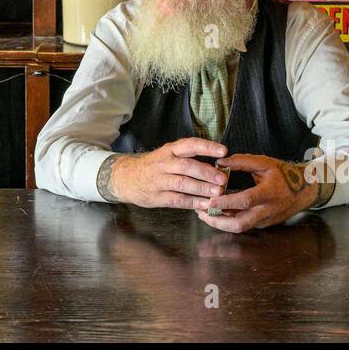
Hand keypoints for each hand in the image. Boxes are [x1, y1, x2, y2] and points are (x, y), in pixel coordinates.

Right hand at [103, 138, 229, 209]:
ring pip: (182, 183)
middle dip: (206, 172)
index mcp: (169, 150)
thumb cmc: (153, 166)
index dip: (207, 147)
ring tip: (218, 193)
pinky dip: (192, 202)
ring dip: (202, 188)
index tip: (223, 151)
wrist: (125, 177)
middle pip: (187, 166)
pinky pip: (177, 200)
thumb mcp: (166, 155)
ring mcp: (159, 181)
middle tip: (223, 179)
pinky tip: (204, 204)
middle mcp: (164, 163)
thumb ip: (187, 158)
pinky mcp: (157, 197)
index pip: (189, 145)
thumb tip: (217, 164)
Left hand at [195, 154, 317, 232]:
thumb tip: (220, 161)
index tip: (209, 200)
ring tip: (204, 214)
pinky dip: (228, 221)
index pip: (245, 201)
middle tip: (201, 212)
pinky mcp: (263, 225)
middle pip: (240, 224)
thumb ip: (242, 162)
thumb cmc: (283, 174)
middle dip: (218, 221)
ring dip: (220, 223)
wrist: (304, 190)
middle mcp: (266, 211)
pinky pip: (243, 225)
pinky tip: (216, 214)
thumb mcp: (265, 163)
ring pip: (240, 228)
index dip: (226, 202)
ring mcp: (265, 220)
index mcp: (268, 193)